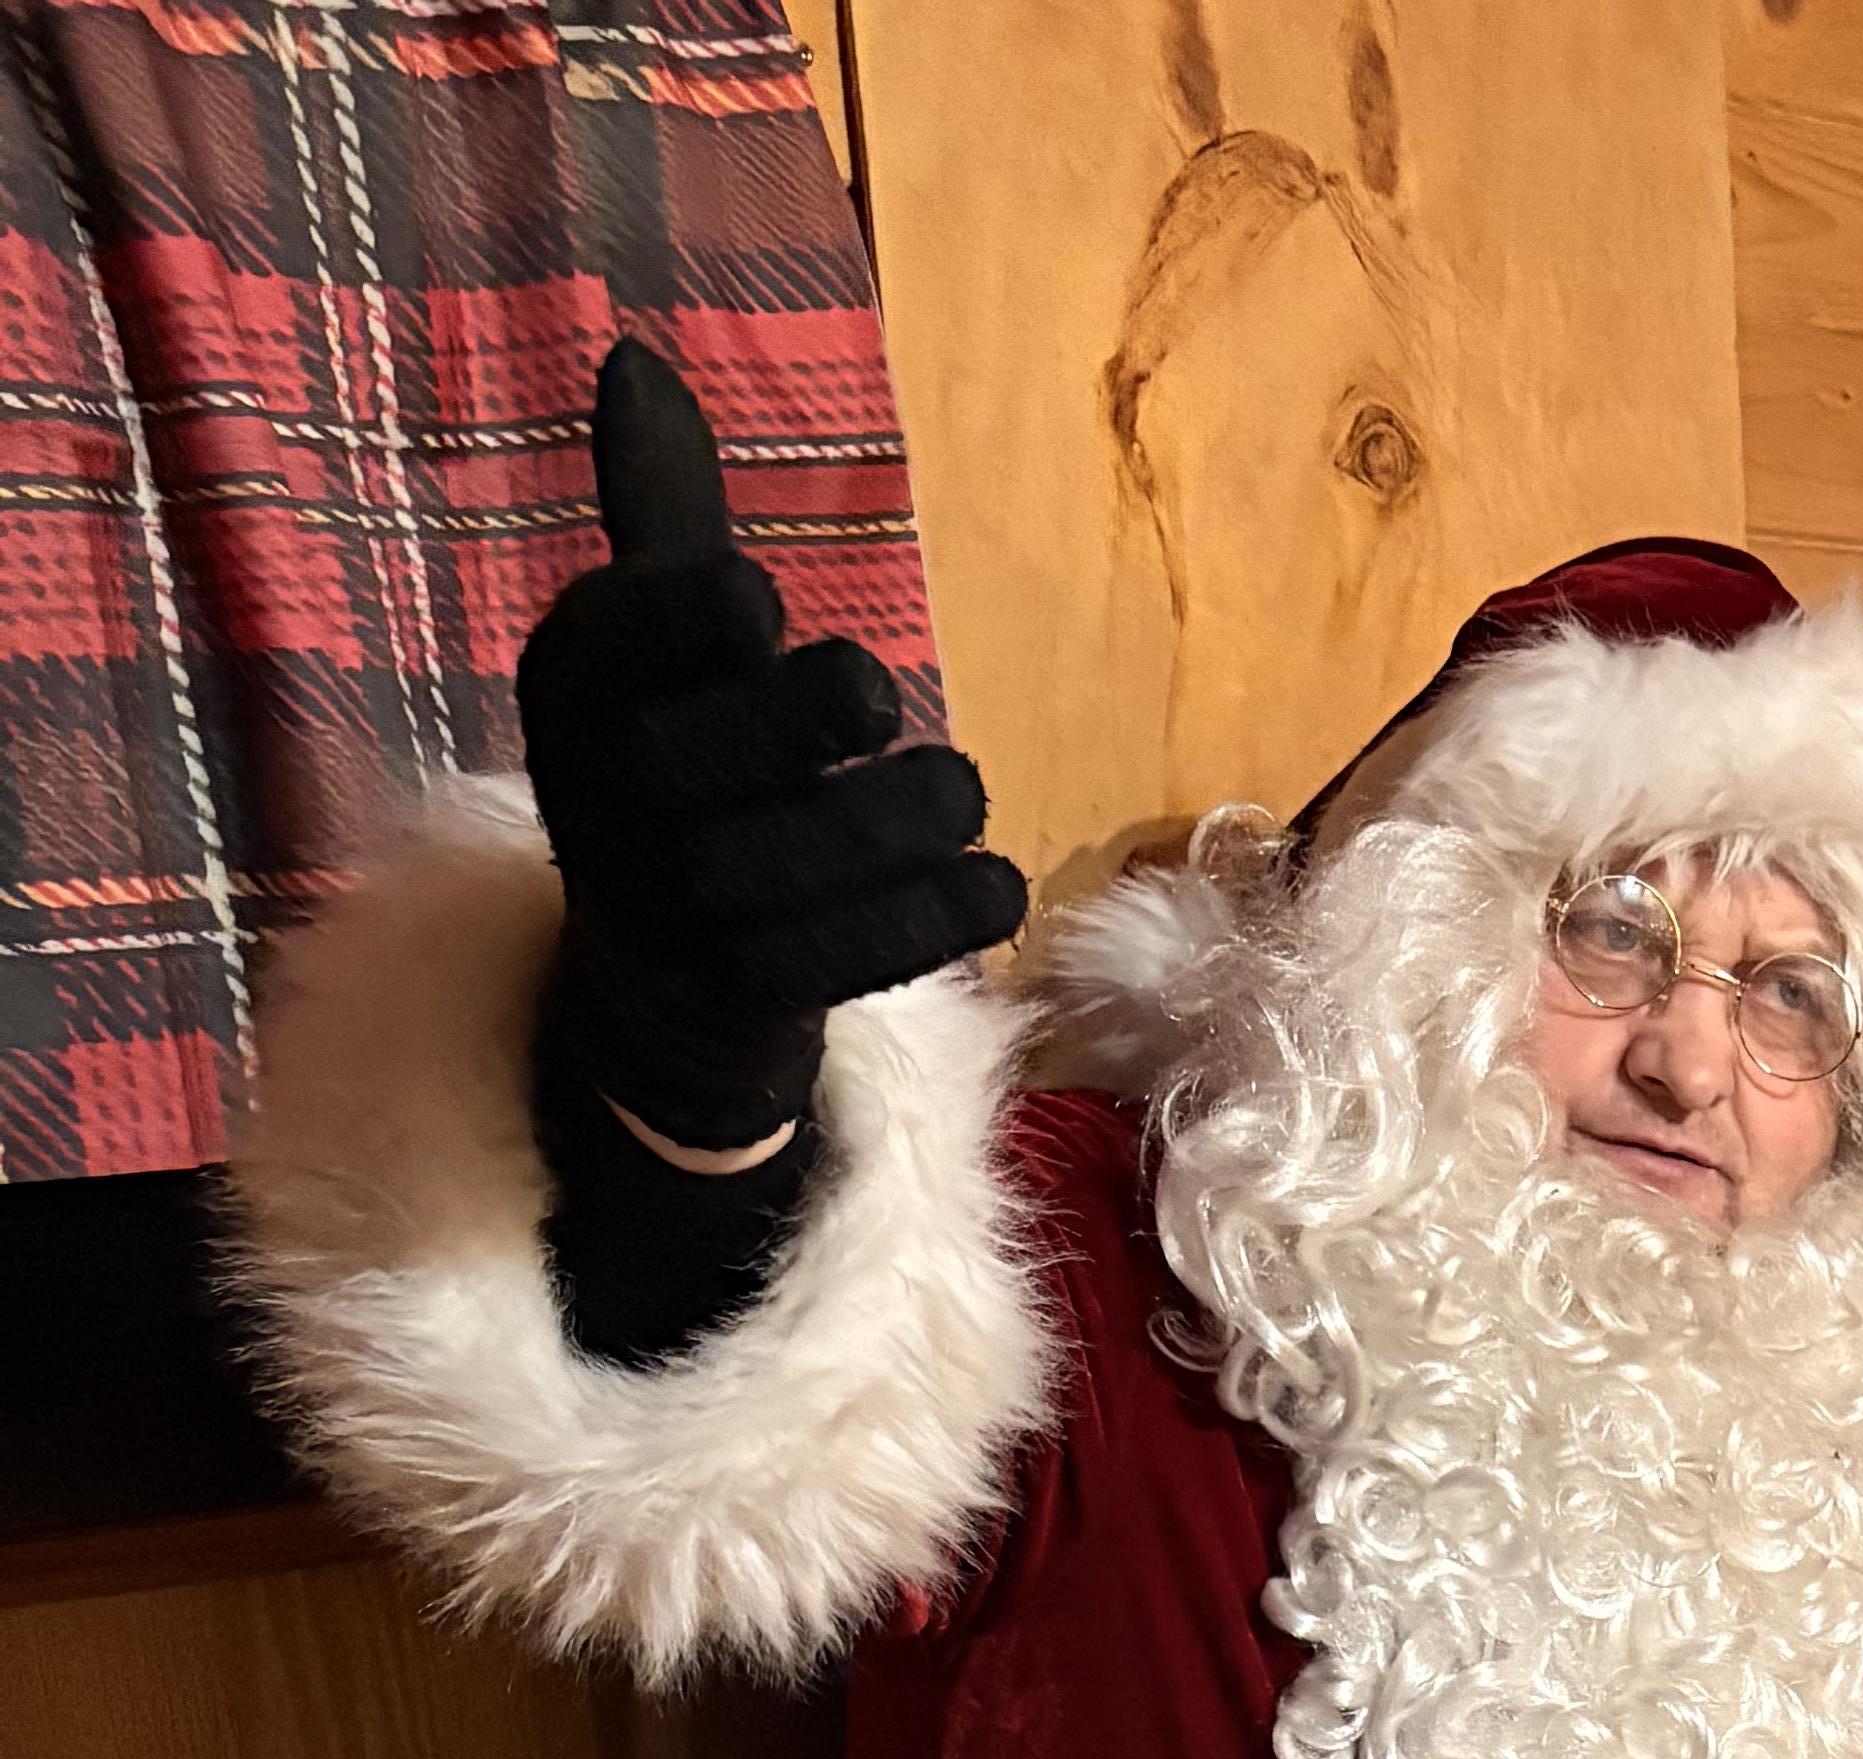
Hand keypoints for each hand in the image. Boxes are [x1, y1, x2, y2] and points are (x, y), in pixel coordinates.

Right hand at [517, 342, 1025, 1155]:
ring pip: (787, 863)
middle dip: (803, 718)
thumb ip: (661, 508)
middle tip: (878, 694)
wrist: (666, 983)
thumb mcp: (663, 637)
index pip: (618, 636)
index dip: (689, 619)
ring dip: (895, 820)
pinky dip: (931, 915)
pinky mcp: (740, 1000)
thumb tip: (633, 357)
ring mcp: (664, 913)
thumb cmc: (689, 761)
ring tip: (959, 792)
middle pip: (703, 756)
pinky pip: (843, 957)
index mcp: (570, 688)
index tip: (758, 606)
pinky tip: (995, 883)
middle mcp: (596, 800)